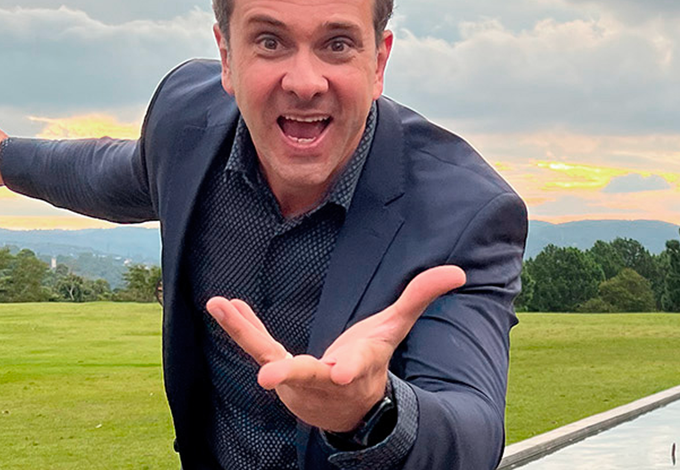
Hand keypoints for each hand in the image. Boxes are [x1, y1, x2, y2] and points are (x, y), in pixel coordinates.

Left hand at [206, 265, 465, 432]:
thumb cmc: (373, 362)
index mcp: (361, 367)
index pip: (358, 367)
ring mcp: (299, 379)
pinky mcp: (279, 372)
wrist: (350, 407)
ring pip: (271, 358)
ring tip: (223, 308)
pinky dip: (240, 327)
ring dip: (245, 334)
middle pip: (309, 375)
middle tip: (268, 376)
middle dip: (290, 374)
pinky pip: (257, 347)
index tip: (340, 370)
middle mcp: (327, 379)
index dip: (350, 368)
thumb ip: (418, 298)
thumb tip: (457, 272)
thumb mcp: (395, 328)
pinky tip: (221, 305)